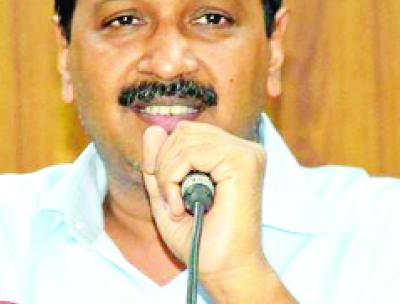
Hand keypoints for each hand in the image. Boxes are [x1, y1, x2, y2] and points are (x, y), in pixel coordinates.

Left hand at [142, 121, 293, 301]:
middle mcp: (242, 149)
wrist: (223, 270)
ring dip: (168, 174)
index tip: (166, 192)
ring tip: (178, 206)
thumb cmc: (199, 240)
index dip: (164, 158)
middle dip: (164, 164)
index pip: (185, 132)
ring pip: (184, 138)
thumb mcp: (166, 196)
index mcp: (229, 154)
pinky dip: (174, 178)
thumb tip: (153, 129)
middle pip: (184, 130)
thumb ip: (158, 164)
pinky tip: (183, 206)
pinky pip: (191, 152)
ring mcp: (246, 152)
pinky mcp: (244, 161)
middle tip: (171, 201)